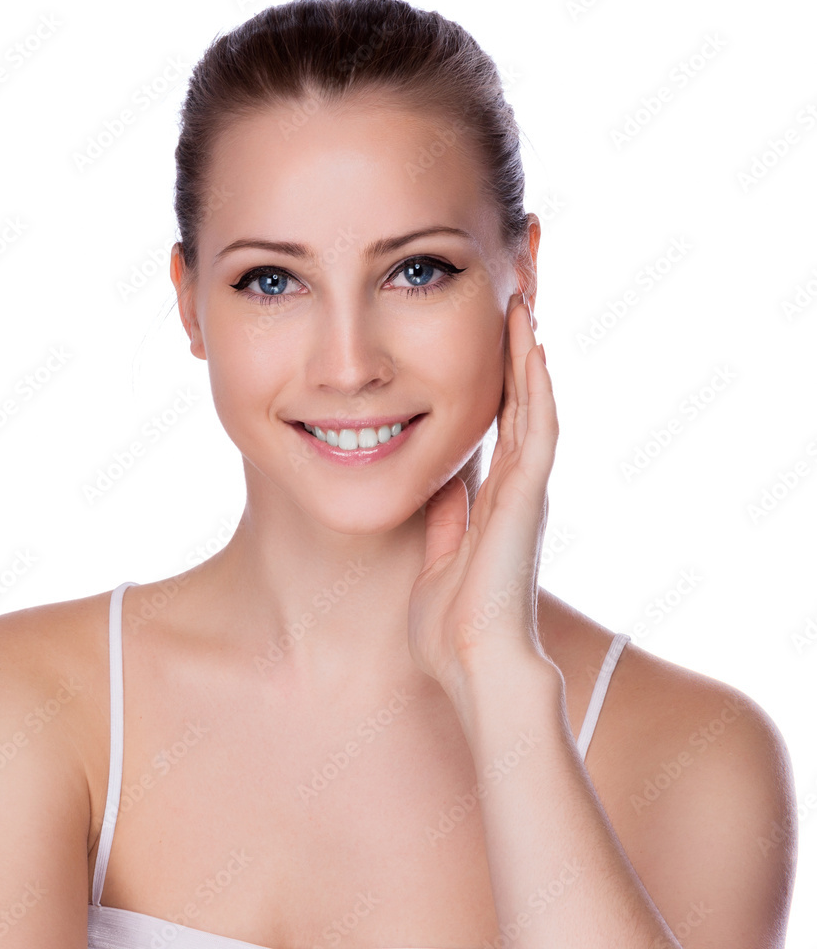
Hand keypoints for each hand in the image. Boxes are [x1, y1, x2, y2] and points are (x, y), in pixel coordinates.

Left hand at [406, 296, 558, 694]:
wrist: (472, 667)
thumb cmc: (451, 629)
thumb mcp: (435, 559)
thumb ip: (442, 522)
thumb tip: (436, 488)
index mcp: (493, 503)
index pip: (497, 428)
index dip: (496, 384)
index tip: (489, 342)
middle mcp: (517, 490)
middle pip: (520, 407)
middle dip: (516, 357)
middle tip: (515, 305)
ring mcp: (527, 492)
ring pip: (534, 406)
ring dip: (529, 357)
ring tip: (525, 307)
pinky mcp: (529, 497)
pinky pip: (537, 429)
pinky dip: (537, 387)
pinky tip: (533, 347)